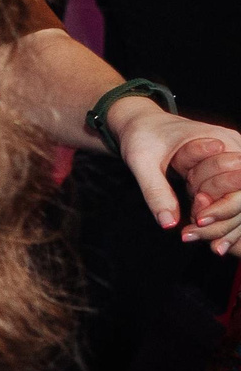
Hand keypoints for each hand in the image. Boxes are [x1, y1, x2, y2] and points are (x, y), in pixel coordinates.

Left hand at [113, 103, 240, 252]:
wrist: (139, 124)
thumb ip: (156, 191)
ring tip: (205, 245)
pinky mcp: (224, 179)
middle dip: (223, 220)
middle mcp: (235, 152)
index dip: (224, 203)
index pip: (239, 179)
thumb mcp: (142, 161)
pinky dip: (224, 224)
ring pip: (239, 203)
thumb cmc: (142, 135)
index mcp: (222, 140)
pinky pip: (230, 204)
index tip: (199, 219)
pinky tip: (215, 245)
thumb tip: (168, 223)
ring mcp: (233, 166)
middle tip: (191, 236)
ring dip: (224, 227)